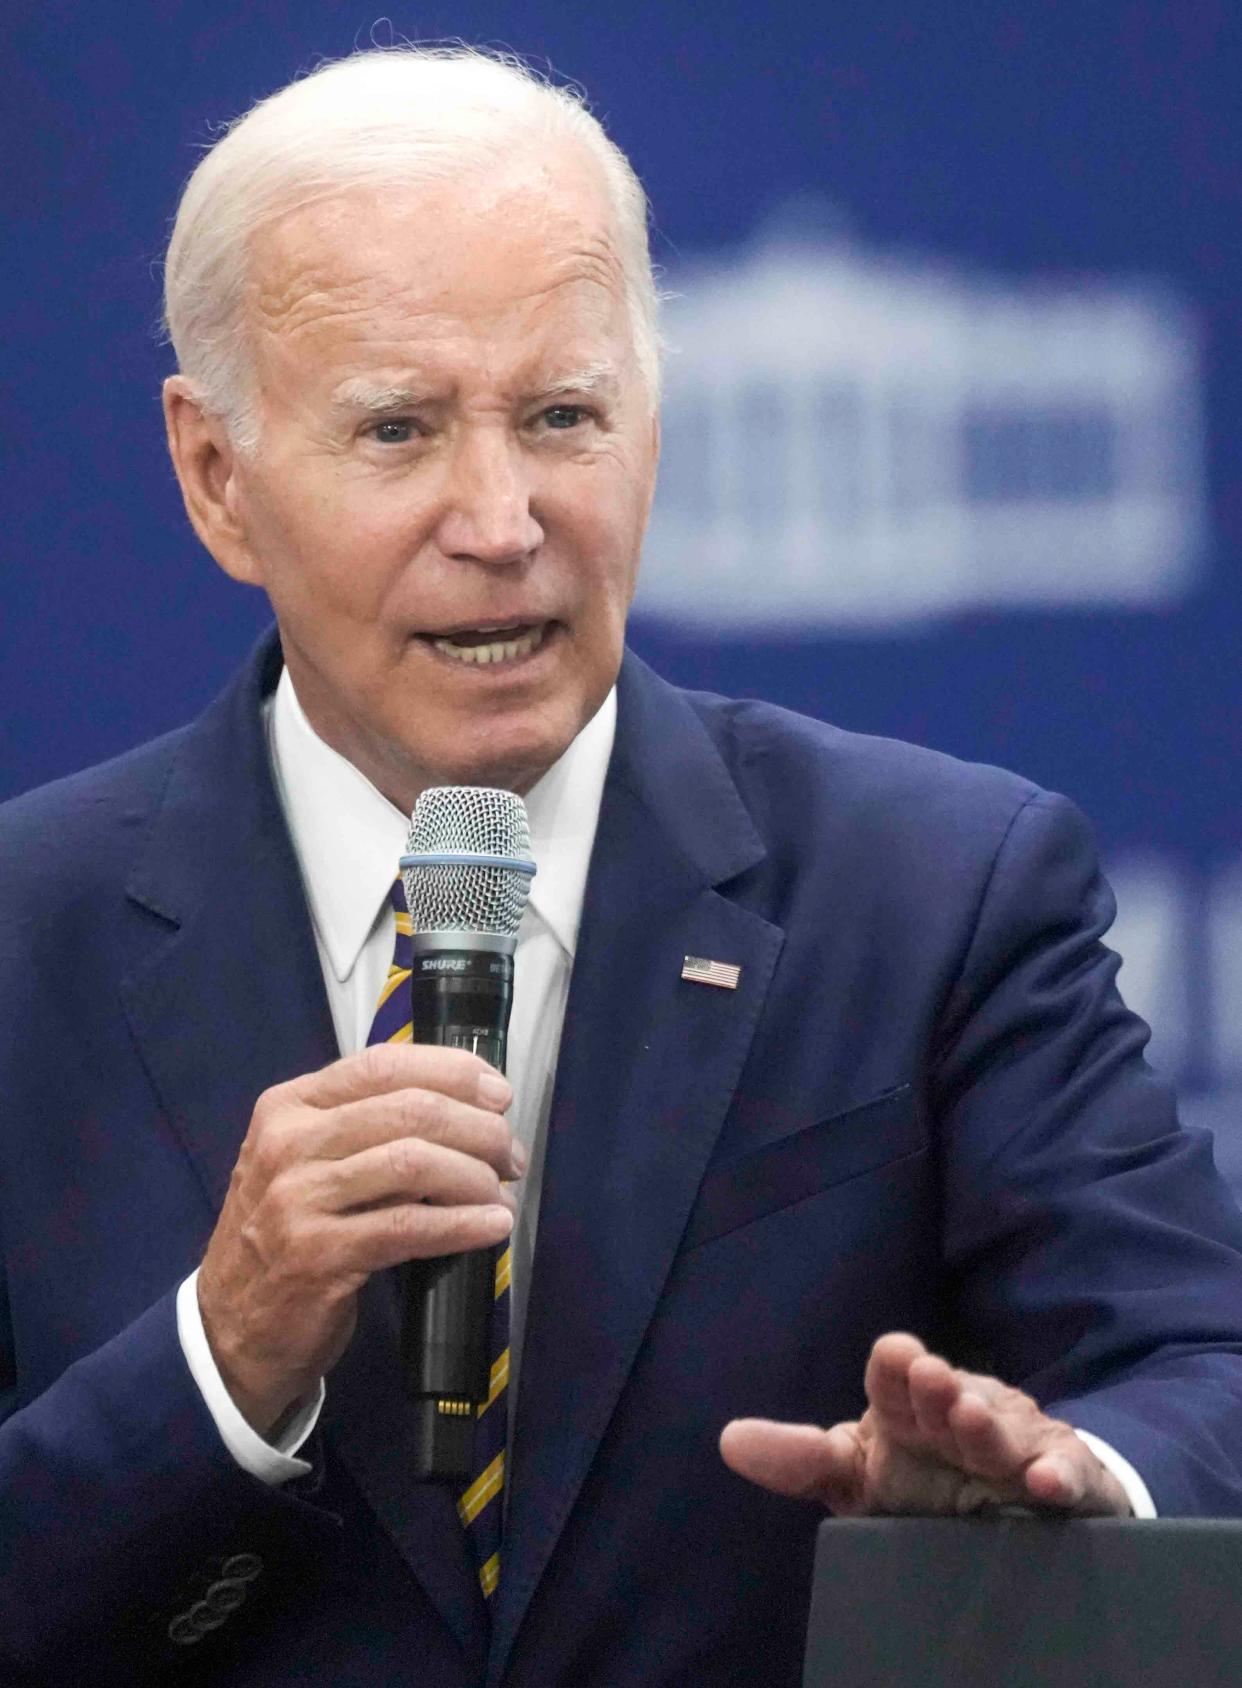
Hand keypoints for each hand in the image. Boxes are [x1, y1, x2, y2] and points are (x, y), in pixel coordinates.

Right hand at [197, 1043, 521, 1434]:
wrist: (229, 1328)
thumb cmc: (283, 1235)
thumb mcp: (305, 1162)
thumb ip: (365, 1127)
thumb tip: (466, 1108)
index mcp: (289, 1106)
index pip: (383, 1064)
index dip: (453, 1071)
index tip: (498, 1093)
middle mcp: (289, 1143)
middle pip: (410, 1110)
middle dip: (479, 1128)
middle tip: (510, 1156)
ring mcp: (298, 1199)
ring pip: (415, 1164)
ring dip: (476, 1176)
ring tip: (502, 1192)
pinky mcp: (318, 1256)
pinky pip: (410, 1228)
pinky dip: (463, 1224)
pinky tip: (493, 1225)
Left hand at [719, 1332, 1130, 1516]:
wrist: (1012, 1506)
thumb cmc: (923, 1479)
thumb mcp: (856, 1475)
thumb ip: (799, 1459)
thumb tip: (726, 1440)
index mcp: (908, 1408)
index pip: (895, 1376)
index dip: (895, 1367)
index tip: (895, 1358)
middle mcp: (964, 1415)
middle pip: (952, 1396)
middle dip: (942, 1388)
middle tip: (932, 1381)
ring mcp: (1017, 1445)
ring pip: (1006, 1430)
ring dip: (991, 1426)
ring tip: (974, 1419)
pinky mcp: (1066, 1480)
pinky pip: (1070, 1476)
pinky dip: (1061, 1475)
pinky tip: (1045, 1482)